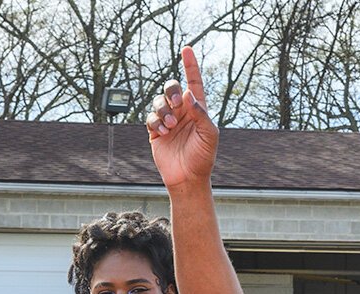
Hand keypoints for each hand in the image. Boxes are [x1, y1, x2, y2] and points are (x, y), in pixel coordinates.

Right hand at [146, 46, 217, 189]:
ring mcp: (168, 121)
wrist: (188, 178)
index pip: (193, 82)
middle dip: (171, 90)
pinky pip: (150, 118)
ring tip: (170, 126)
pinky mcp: (155, 132)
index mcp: (197, 109)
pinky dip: (155, 122)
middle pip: (171, 87)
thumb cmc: (203, 157)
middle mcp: (182, 112)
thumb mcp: (209, 134)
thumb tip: (188, 95)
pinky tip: (163, 133)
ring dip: (163, 110)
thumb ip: (201, 113)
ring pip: (158, 102)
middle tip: (176, 102)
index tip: (187, 49)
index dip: (190, 65)